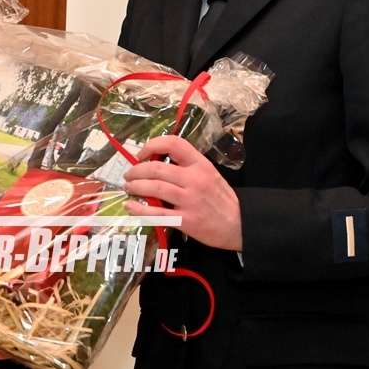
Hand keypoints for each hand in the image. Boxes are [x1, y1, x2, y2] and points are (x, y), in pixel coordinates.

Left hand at [122, 135, 242, 250]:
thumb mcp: (208, 174)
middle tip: (129, 175)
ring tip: (129, 188)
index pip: (174, 143)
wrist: (239, 225)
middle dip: (137, 171)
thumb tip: (155, 161)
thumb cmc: (221, 198)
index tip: (141, 154)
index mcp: (200, 164)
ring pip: (154, 188)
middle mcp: (194, 179)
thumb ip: (186, 166)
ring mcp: (189, 200)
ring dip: (135, 187)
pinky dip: (139, 209)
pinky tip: (130, 206)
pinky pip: (156, 213)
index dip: (152, 145)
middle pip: (157, 168)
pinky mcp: (185, 221)